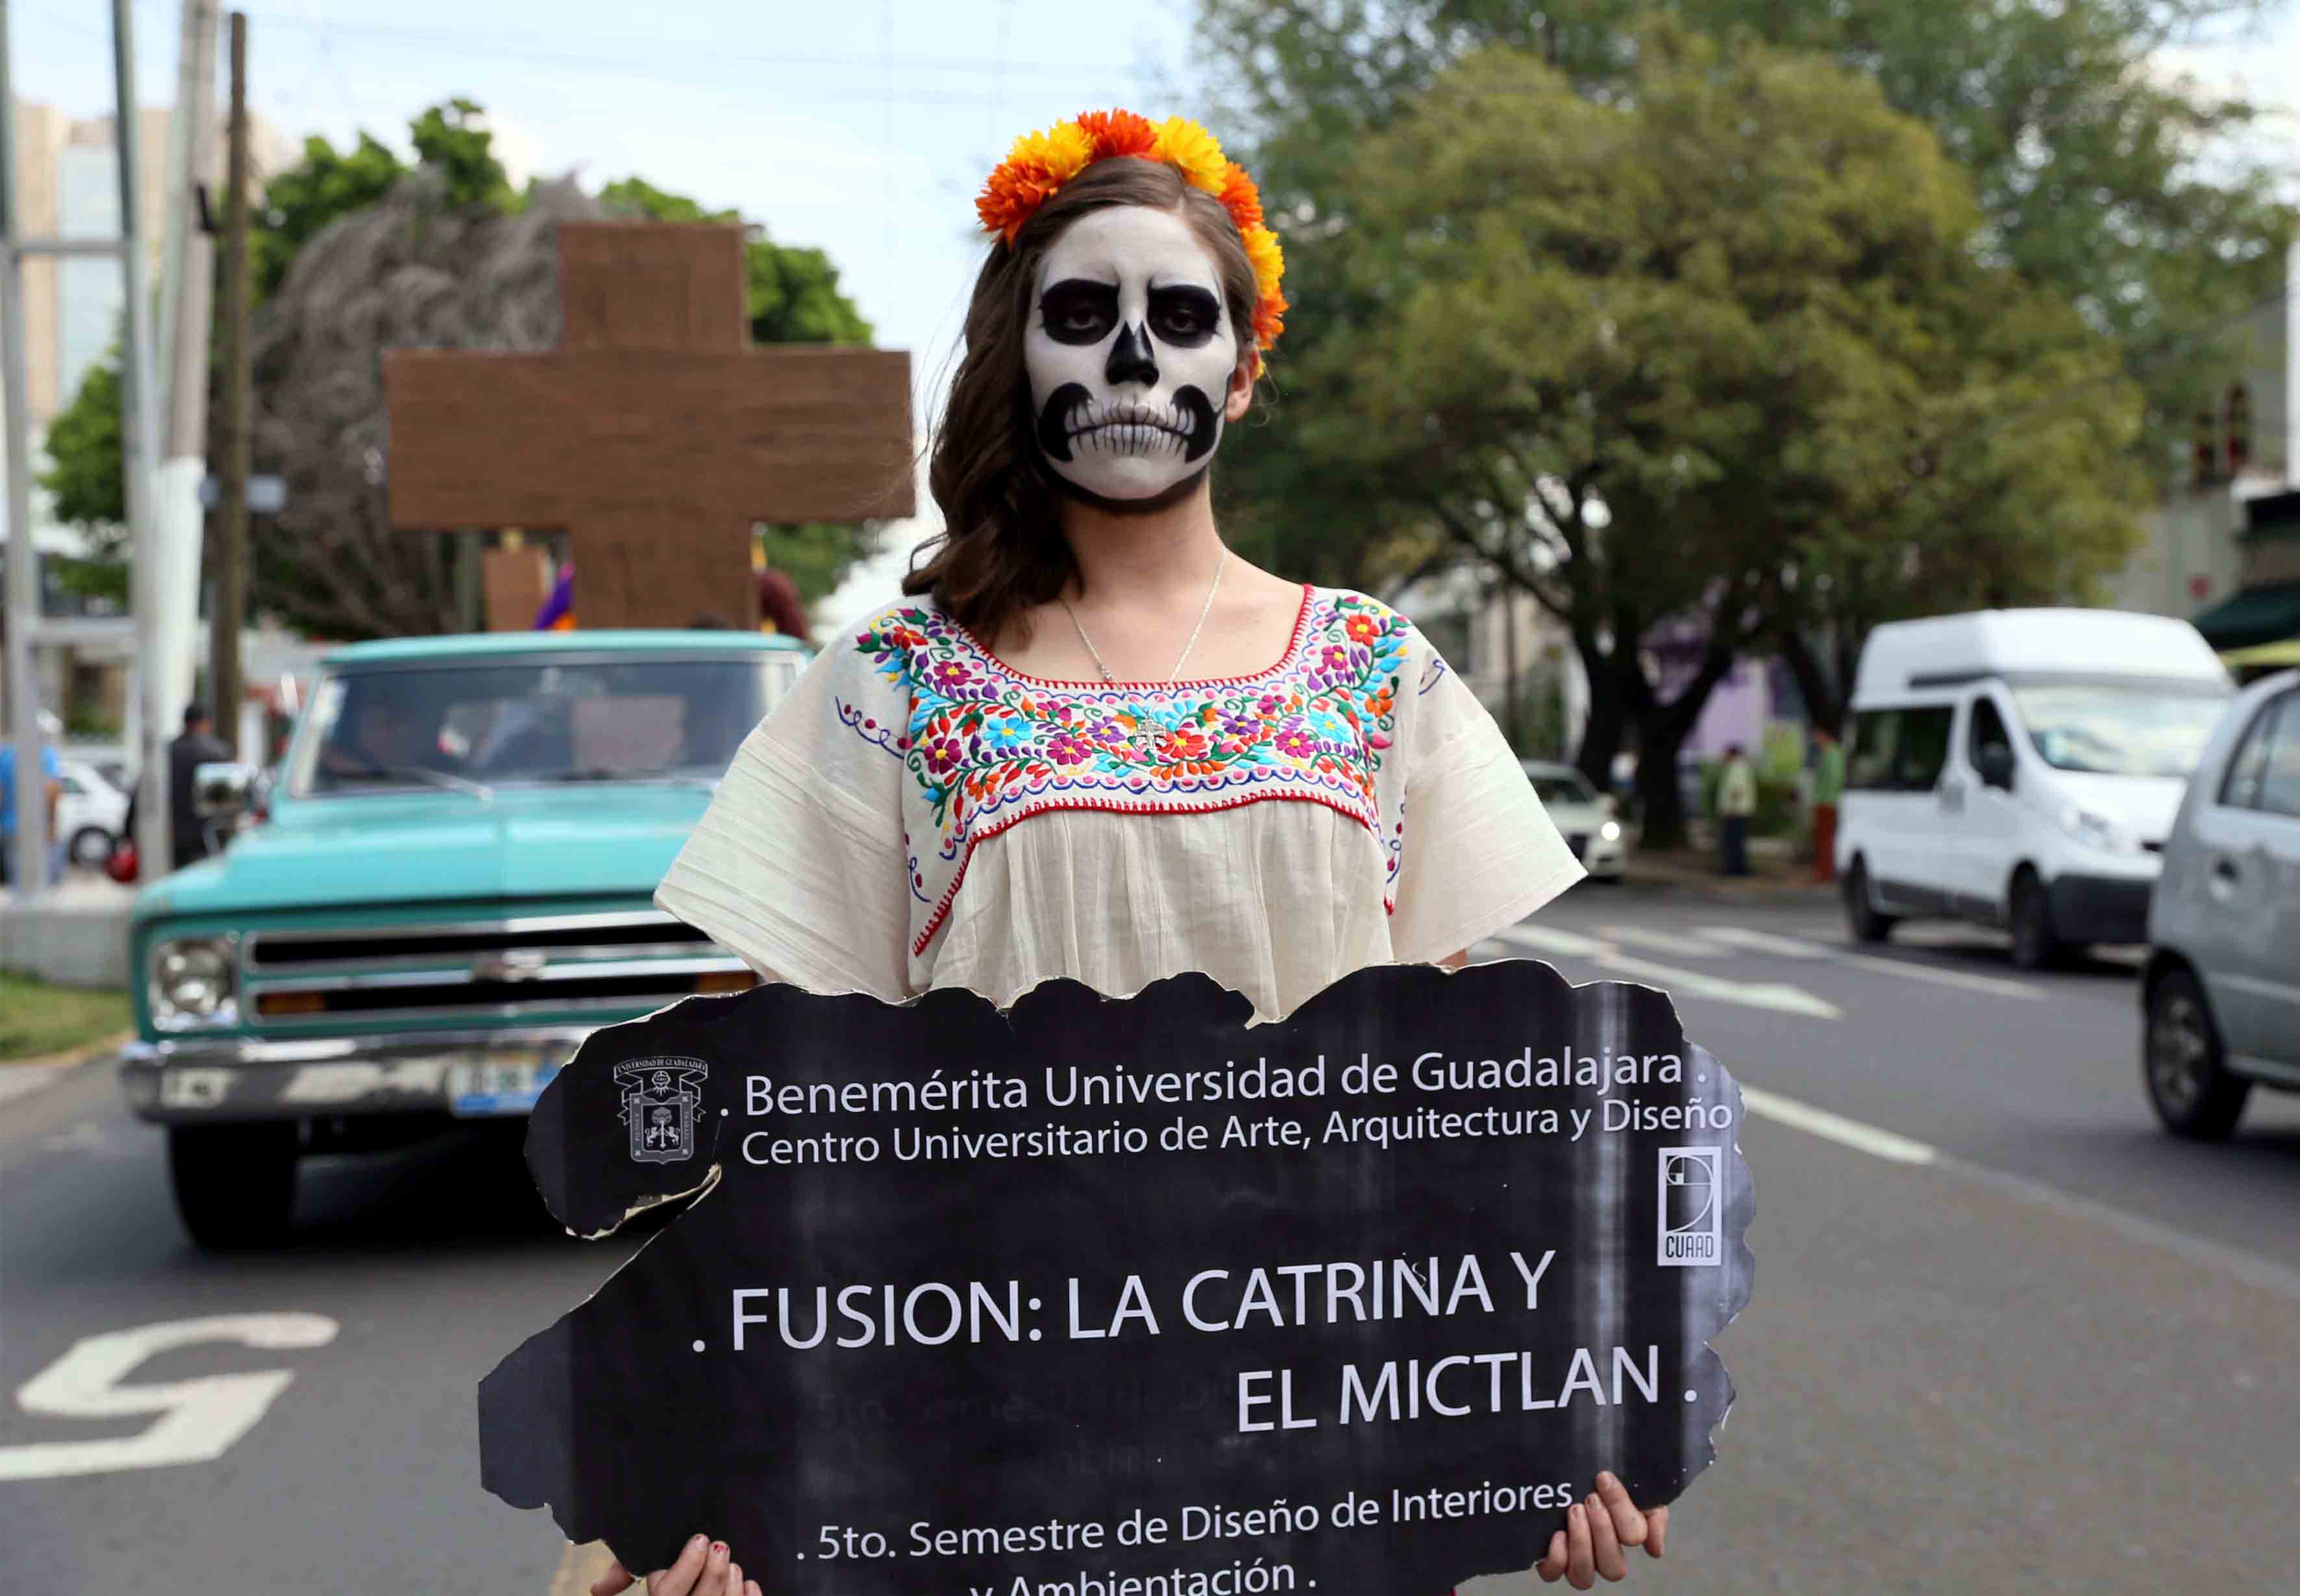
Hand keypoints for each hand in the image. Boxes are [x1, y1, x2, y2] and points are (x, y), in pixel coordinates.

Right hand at [590, 1533, 759, 1595]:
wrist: (691, 1581)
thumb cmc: (669, 1575)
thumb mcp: (641, 1567)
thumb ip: (623, 1571)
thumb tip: (597, 1589)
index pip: (669, 1594)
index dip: (687, 1568)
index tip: (699, 1539)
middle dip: (713, 1573)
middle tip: (720, 1547)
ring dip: (731, 1583)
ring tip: (732, 1565)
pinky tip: (749, 1583)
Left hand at [1534, 1472, 1665, 1587]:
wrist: (1570, 1461)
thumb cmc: (1602, 1477)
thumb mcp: (1637, 1486)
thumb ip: (1654, 1516)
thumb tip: (1655, 1550)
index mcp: (1624, 1537)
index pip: (1633, 1538)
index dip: (1622, 1511)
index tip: (1604, 1479)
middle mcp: (1602, 1554)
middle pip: (1613, 1569)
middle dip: (1603, 1530)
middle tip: (1590, 1498)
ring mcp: (1576, 1560)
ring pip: (1584, 1578)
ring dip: (1582, 1544)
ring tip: (1575, 1511)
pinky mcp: (1551, 1559)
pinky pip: (1552, 1574)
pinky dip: (1557, 1557)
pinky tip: (1559, 1533)